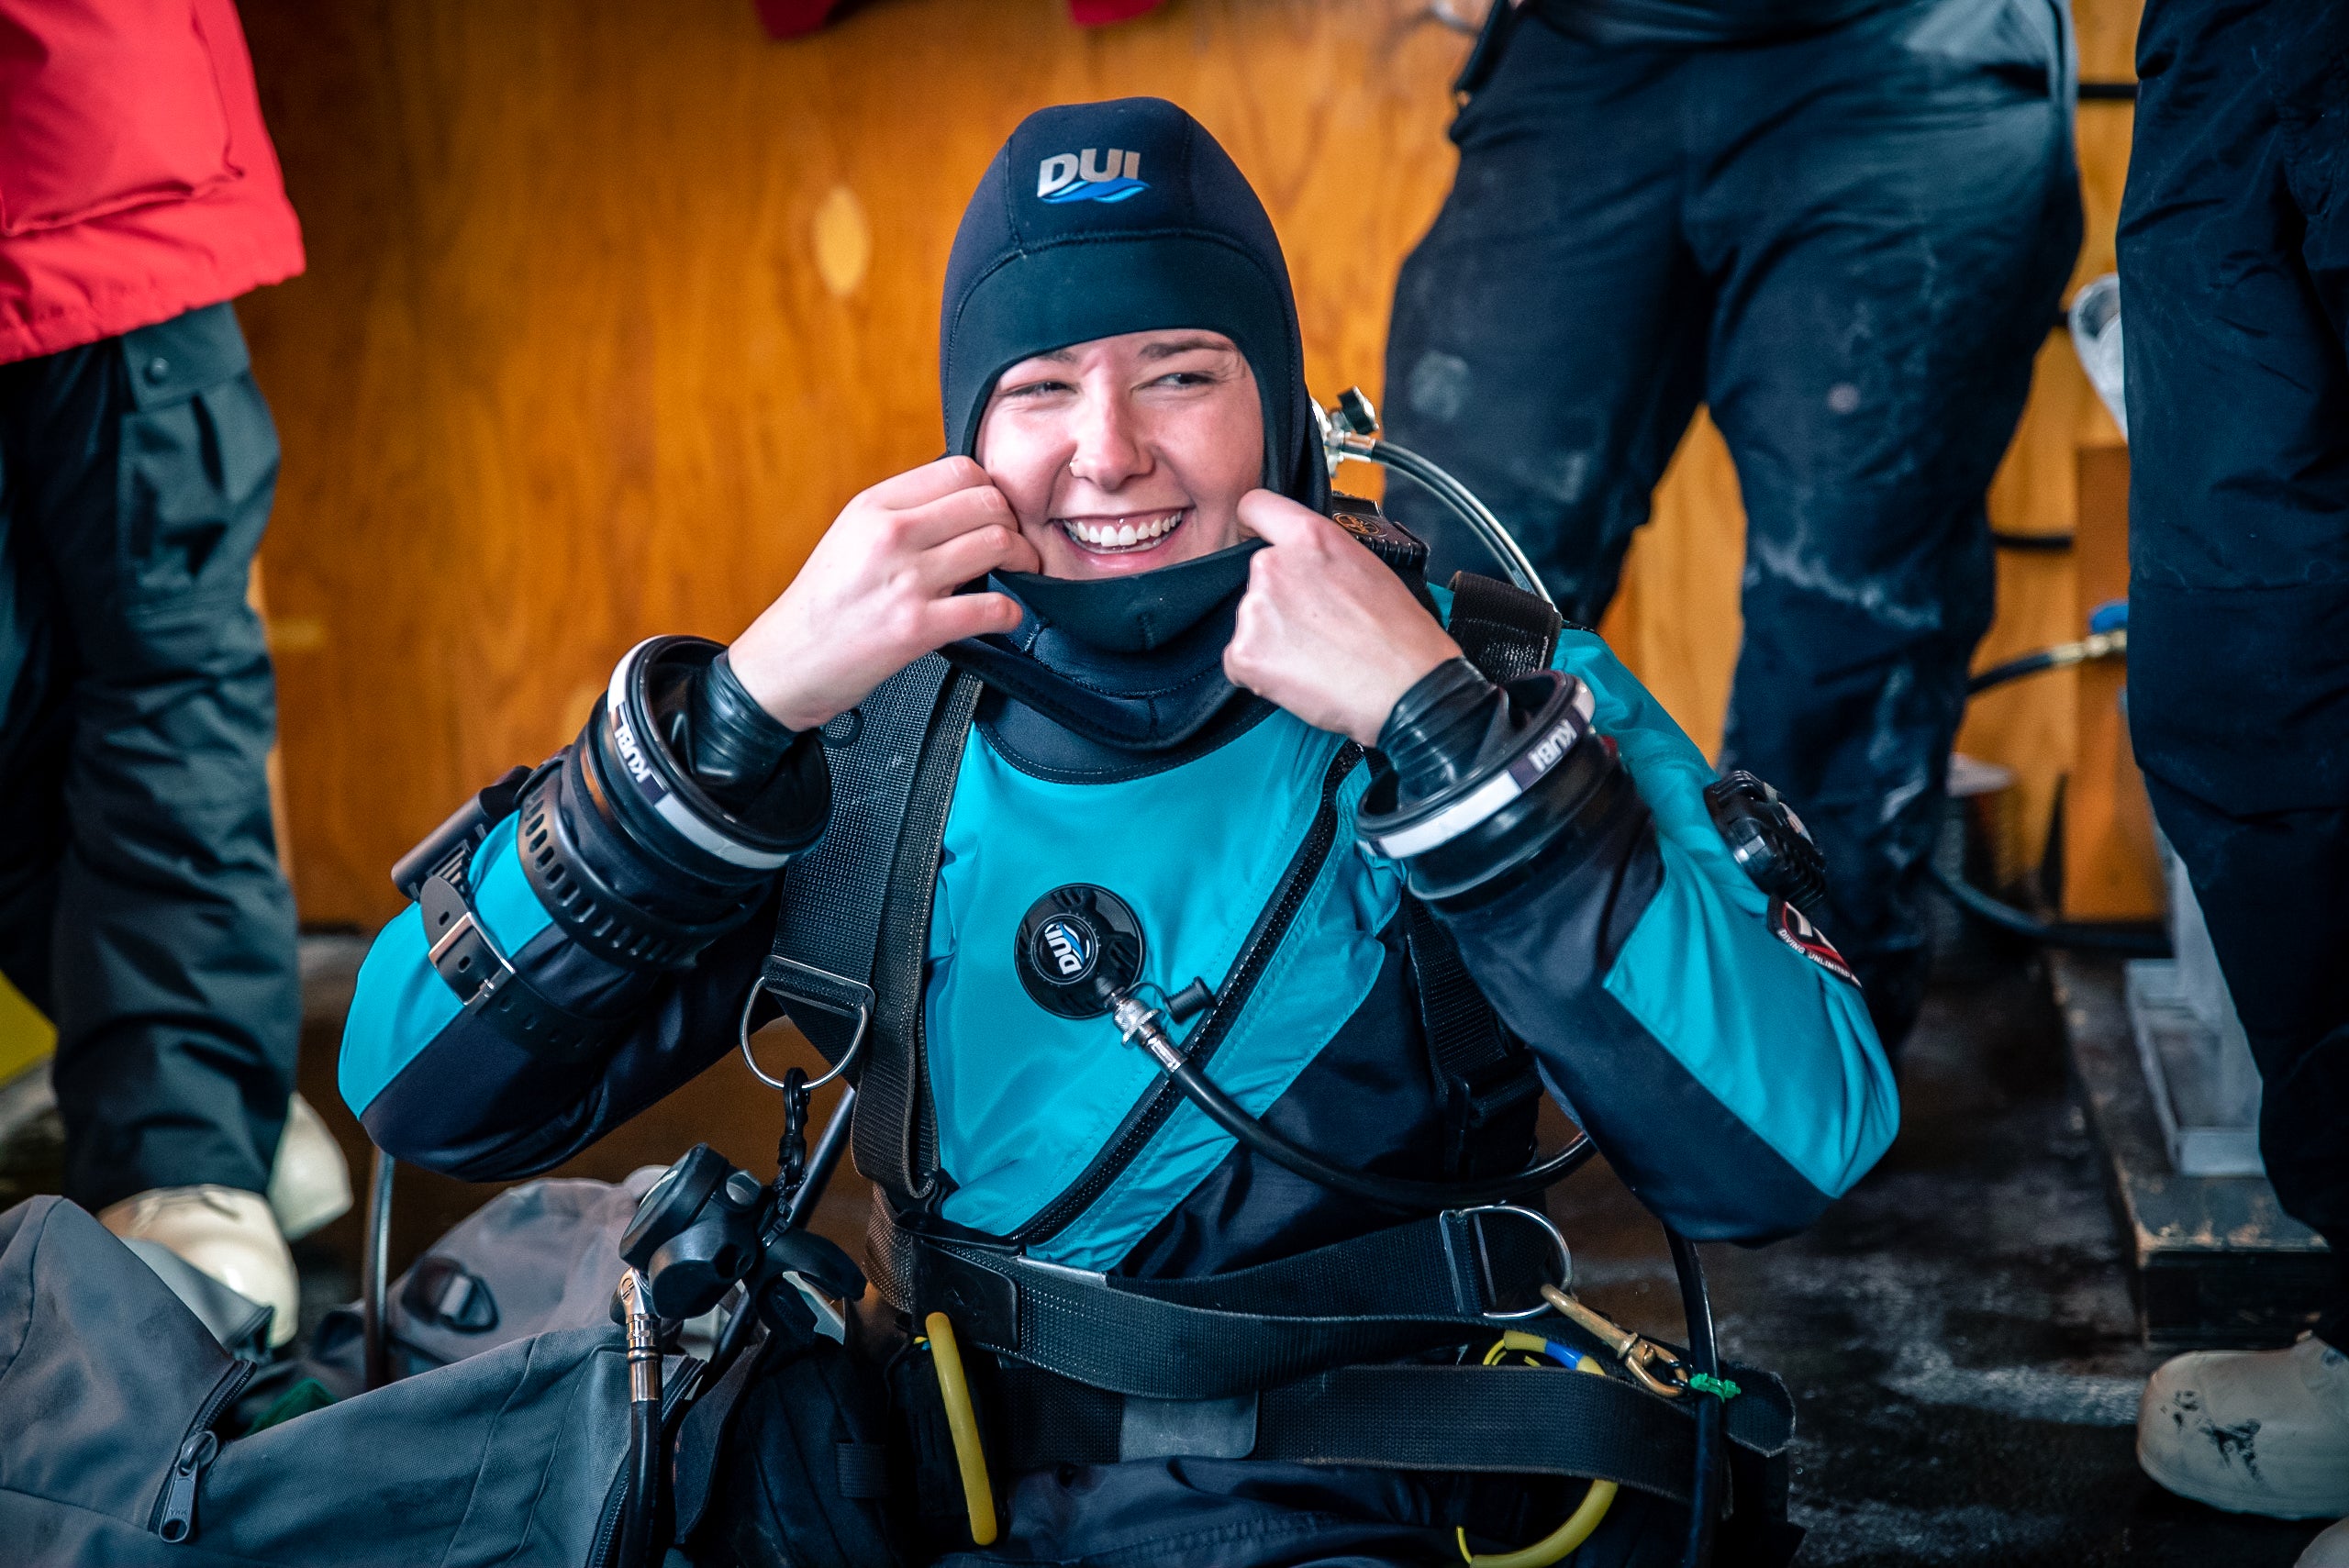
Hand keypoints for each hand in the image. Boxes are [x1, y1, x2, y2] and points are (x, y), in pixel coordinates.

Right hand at [729, 457, 1040, 729]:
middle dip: (1015, 523)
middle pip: (988, 502)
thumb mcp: (851, 536)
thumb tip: (967, 501)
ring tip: (1018, 575)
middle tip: (1016, 546)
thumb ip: (903, 513)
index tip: (996, 513)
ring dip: (1023, 560)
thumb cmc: (825, 603)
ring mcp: (904, 580)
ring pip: (998, 544)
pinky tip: (1005, 616)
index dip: (992, 490)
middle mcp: (890, 534)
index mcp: (874, 506)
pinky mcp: (917, 627)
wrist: (788, 662)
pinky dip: (1011, 613)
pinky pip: (992, 607)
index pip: (960, 470)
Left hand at [1223, 490, 1461, 745]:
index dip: (1255, 525)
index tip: (1257, 537)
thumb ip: (1325, 555)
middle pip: (1256, 575)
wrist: (1407, 690)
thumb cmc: (1401, 636)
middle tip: (1317, 626)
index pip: (1256, 506)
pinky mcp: (1244, 652)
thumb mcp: (1370, 567)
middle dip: (1278, 598)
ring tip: (1317, 655)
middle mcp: (1273, 565)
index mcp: (1309, 537)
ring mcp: (1254, 610)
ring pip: (1250, 620)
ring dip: (1272, 638)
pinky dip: (1262, 671)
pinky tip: (1300, 676)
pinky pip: (1240, 660)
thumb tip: (1308, 564)